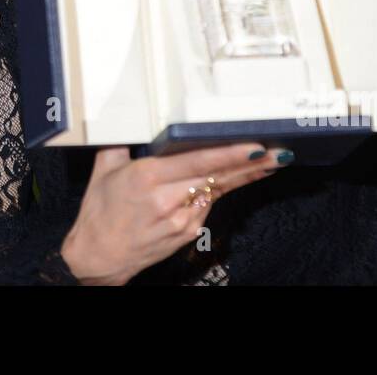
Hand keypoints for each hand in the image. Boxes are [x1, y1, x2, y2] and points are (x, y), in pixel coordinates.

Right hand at [60, 141, 291, 284]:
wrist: (97, 257)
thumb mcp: (104, 170)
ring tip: (268, 163)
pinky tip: (235, 180)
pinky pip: (207, 206)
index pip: (198, 161)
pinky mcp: (186, 233)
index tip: (254, 146)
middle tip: (279, 153)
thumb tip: (131, 118)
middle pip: (218, 177)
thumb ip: (121, 141)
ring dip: (243, 177)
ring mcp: (180, 220)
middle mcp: (167, 199)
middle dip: (252, 165)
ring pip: (217, 191)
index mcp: (148, 178)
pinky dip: (218, 191)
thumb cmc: (99, 213)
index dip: (230, 154)